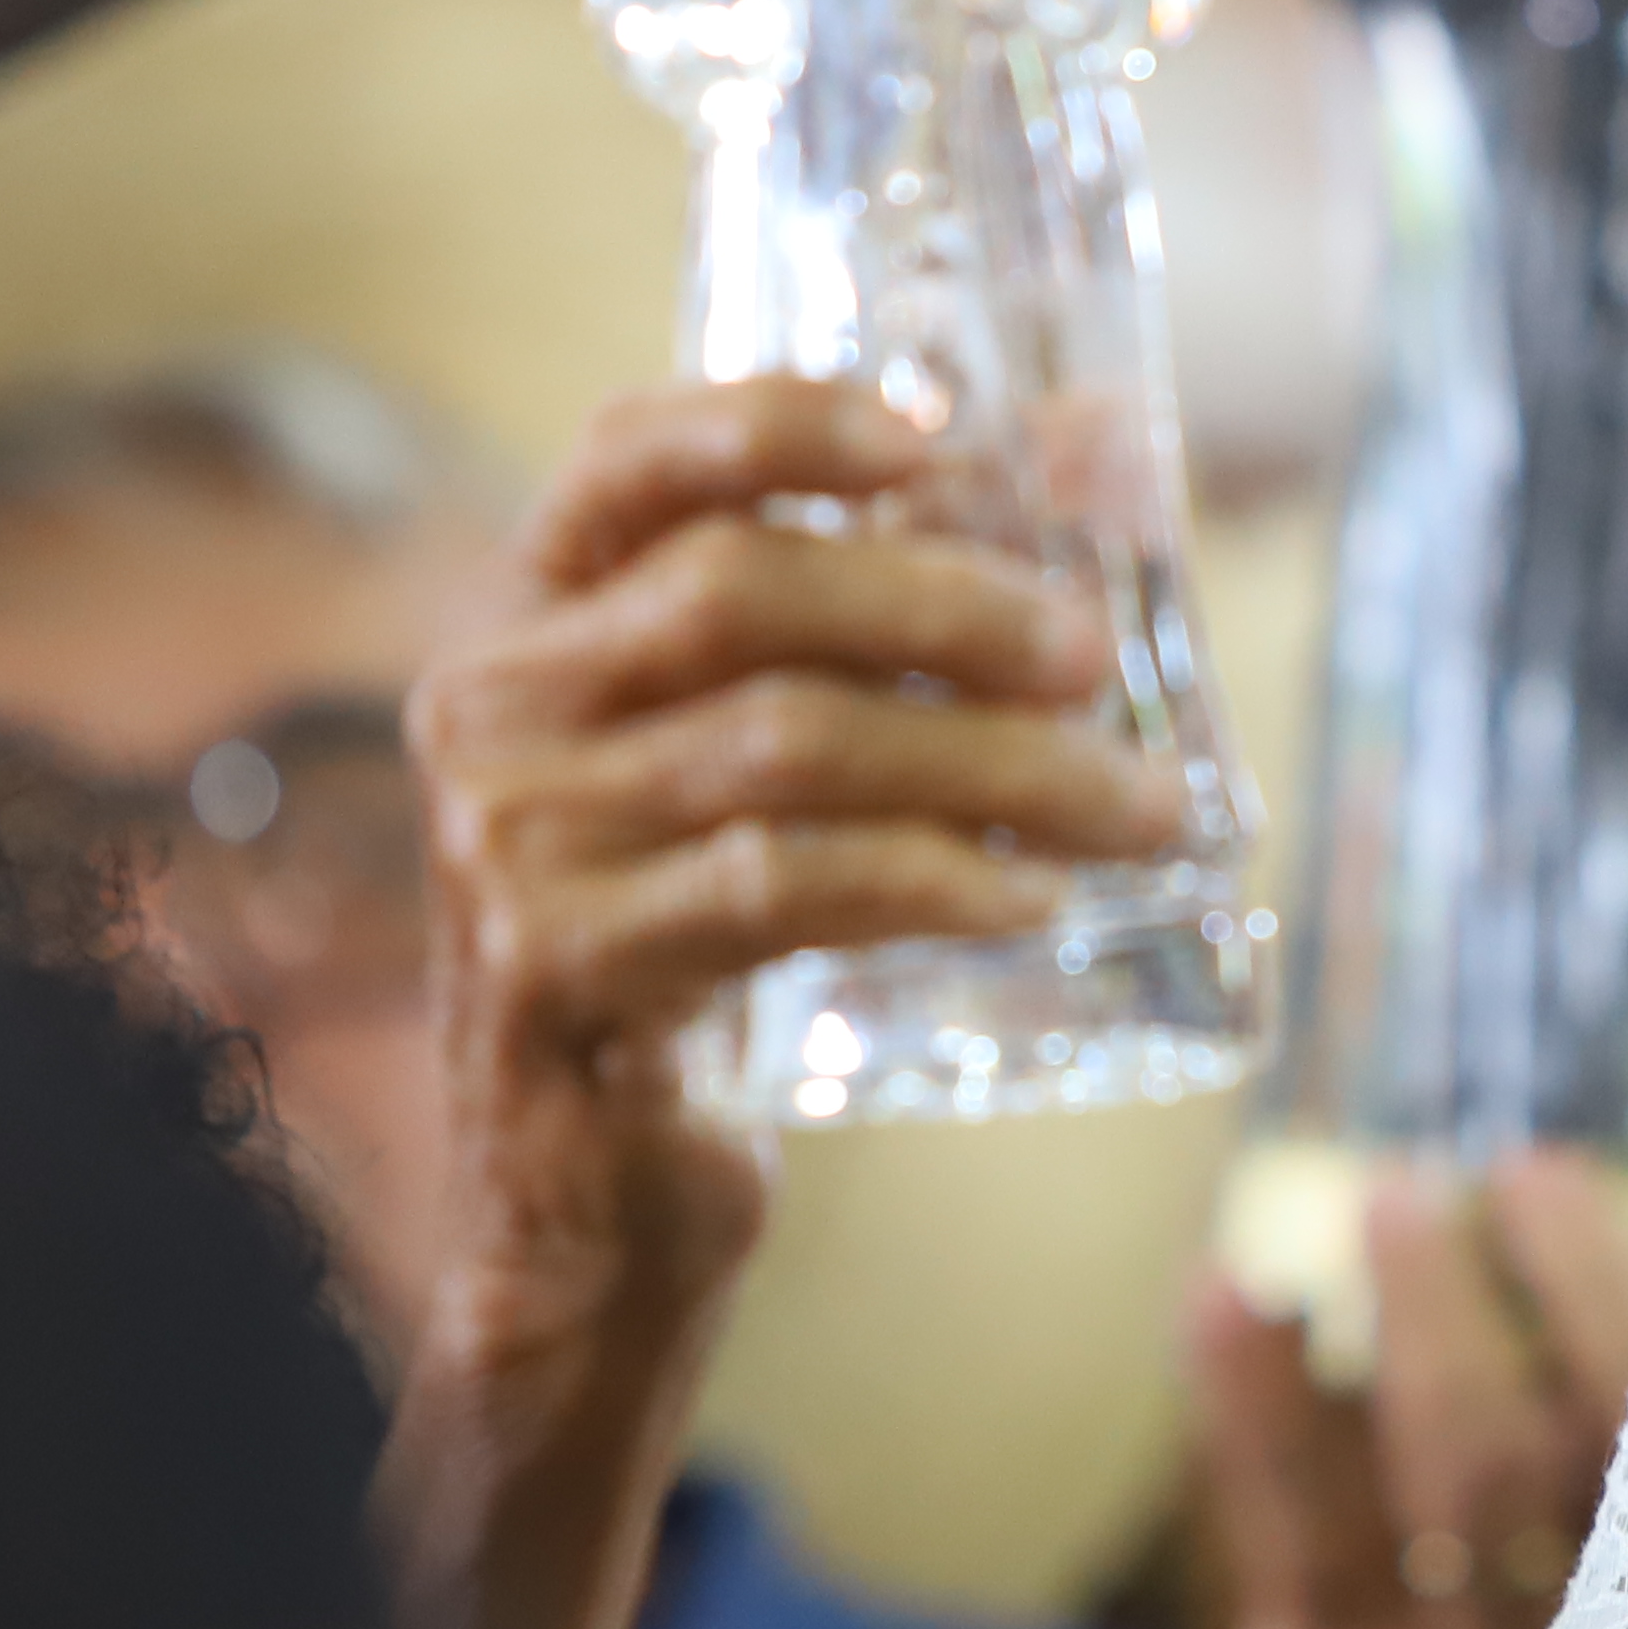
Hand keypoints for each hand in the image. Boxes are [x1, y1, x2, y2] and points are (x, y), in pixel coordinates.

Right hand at [386, 378, 1181, 1628]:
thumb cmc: (713, 952)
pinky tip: (1033, 898)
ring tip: (1137, 806)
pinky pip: (779, 888)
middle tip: (1099, 651)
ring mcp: (507, 844)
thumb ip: (900, 625)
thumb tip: (1111, 446)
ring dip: (992, 765)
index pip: (628, 459)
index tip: (940, 426)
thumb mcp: (777, 773)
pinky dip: (928, 879)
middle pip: (736, 592)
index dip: (780, 415)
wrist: (588, 1213)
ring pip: (785, 747)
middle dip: (944, 604)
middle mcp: (490, 710)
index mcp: (527, 624)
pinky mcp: (556, 971)